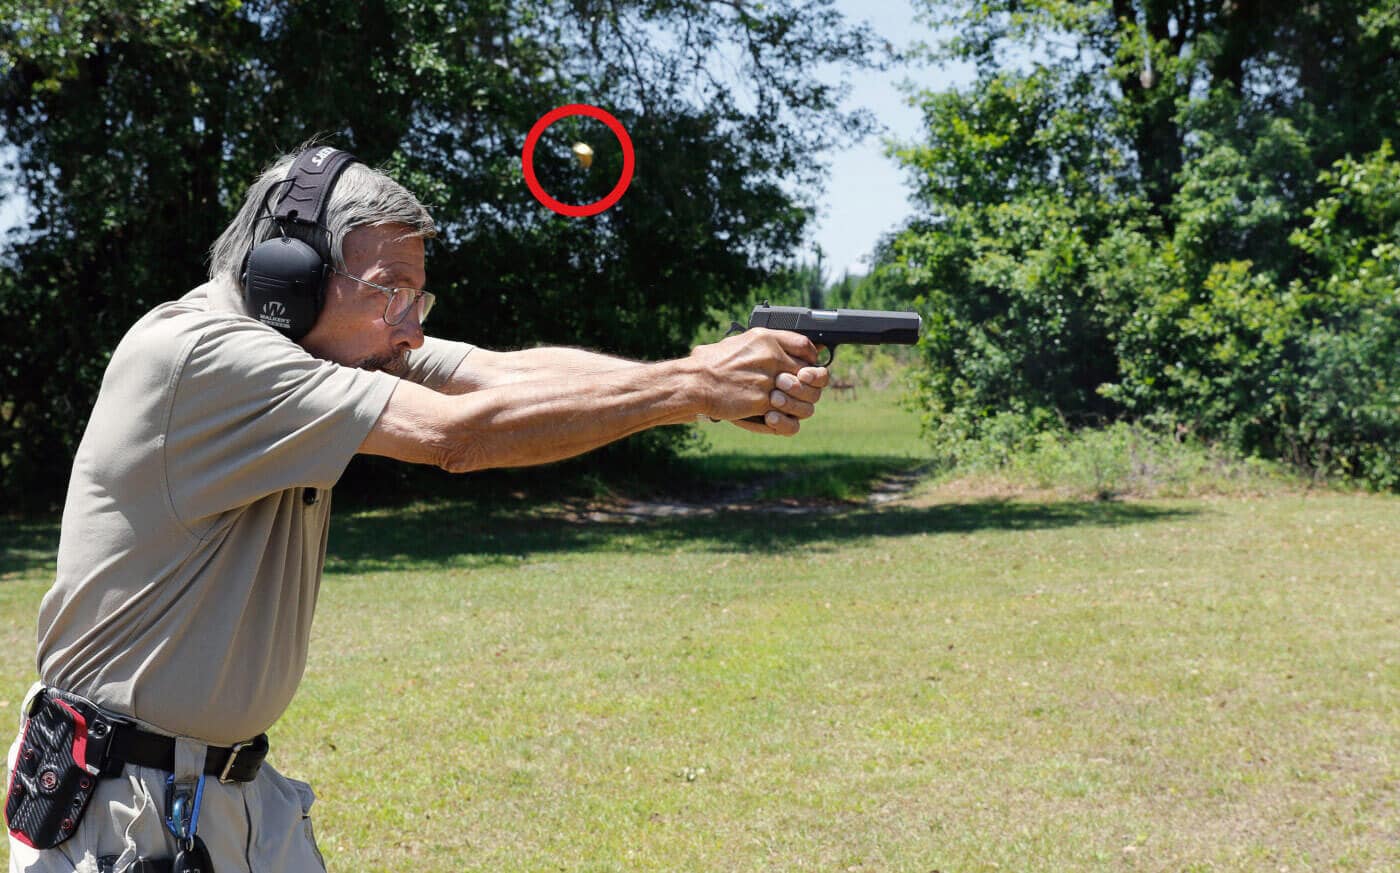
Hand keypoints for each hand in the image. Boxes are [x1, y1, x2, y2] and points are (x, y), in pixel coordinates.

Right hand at [689, 329, 828, 434]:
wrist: (694, 382)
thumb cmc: (710, 363)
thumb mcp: (740, 342)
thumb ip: (765, 345)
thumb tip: (784, 349)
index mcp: (766, 339)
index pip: (805, 345)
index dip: (812, 358)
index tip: (808, 366)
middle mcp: (771, 357)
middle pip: (810, 372)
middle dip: (808, 385)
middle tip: (799, 391)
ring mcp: (769, 379)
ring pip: (803, 396)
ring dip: (798, 404)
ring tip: (783, 405)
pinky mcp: (763, 401)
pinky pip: (786, 414)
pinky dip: (781, 419)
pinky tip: (770, 417)